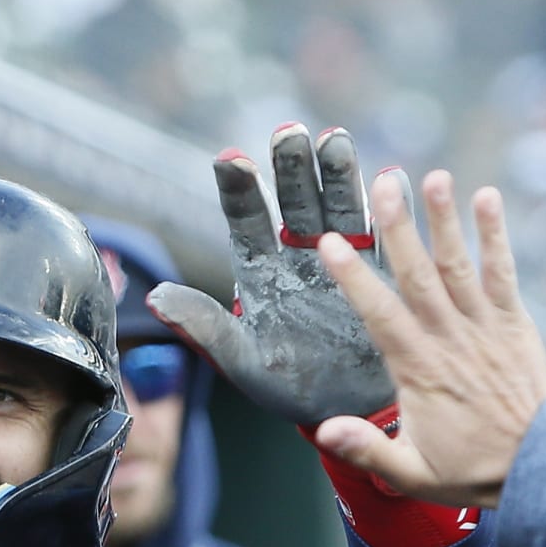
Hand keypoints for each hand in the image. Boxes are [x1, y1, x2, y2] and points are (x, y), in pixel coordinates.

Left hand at [147, 125, 399, 424]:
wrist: (345, 412)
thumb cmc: (288, 388)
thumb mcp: (242, 361)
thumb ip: (205, 327)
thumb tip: (154, 296)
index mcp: (262, 272)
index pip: (246, 221)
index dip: (239, 190)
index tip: (230, 159)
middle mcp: (301, 257)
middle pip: (296, 202)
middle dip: (293, 168)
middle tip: (289, 133)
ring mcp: (344, 260)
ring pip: (340, 208)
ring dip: (339, 175)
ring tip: (335, 140)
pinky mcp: (382, 274)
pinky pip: (387, 237)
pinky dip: (390, 210)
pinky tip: (391, 180)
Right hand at [311, 171, 545, 508]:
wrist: (538, 466)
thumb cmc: (467, 468)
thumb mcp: (409, 471)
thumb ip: (367, 448)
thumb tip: (324, 431)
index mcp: (418, 370)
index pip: (380, 314)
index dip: (354, 277)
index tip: (330, 243)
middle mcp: (450, 340)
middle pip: (418, 276)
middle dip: (398, 229)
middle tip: (382, 185)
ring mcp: (484, 327)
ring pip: (459, 267)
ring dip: (444, 221)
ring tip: (432, 178)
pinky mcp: (513, 323)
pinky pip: (503, 273)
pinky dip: (495, 237)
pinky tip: (487, 198)